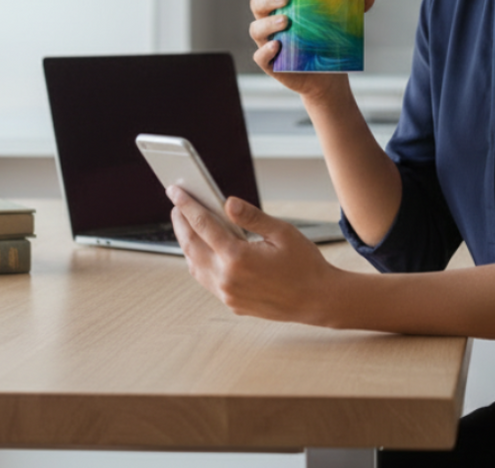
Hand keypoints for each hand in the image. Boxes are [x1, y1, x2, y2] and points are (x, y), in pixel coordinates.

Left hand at [166, 186, 338, 325]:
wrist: (317, 300)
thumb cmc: (305, 265)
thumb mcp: (282, 232)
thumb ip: (252, 217)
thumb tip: (228, 202)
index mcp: (238, 258)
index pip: (203, 225)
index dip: (187, 205)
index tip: (176, 192)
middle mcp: (227, 278)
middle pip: (191, 245)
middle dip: (180, 222)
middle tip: (176, 205)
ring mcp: (227, 294)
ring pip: (194, 265)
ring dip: (187, 243)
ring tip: (186, 225)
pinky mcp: (231, 302)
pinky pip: (205, 279)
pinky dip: (198, 261)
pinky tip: (202, 250)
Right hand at [249, 0, 376, 98]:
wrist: (329, 77)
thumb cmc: (329, 41)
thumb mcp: (342, 21)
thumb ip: (355, 5)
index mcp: (281, 6)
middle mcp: (269, 22)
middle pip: (257, 5)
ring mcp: (268, 43)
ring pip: (256, 29)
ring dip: (267, 23)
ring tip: (286, 20)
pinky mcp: (271, 64)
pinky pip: (260, 56)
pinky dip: (265, 51)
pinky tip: (277, 46)